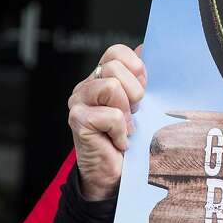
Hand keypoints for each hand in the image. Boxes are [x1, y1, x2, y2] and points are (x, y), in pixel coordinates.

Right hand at [67, 44, 146, 200]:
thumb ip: (139, 77)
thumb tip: (145, 48)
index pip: (115, 52)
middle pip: (114, 68)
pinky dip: (122, 130)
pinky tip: (118, 140)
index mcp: (100, 77)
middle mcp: (85, 87)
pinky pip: (112, 115)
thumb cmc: (129, 137)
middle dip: (134, 92)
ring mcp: (78, 103)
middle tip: (133, 113)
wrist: (115, 174)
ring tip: (125, 126)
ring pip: (111, 86)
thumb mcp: (140, 103)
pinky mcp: (78, 120)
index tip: (142, 88)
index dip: (135, 67)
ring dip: (127, 111)